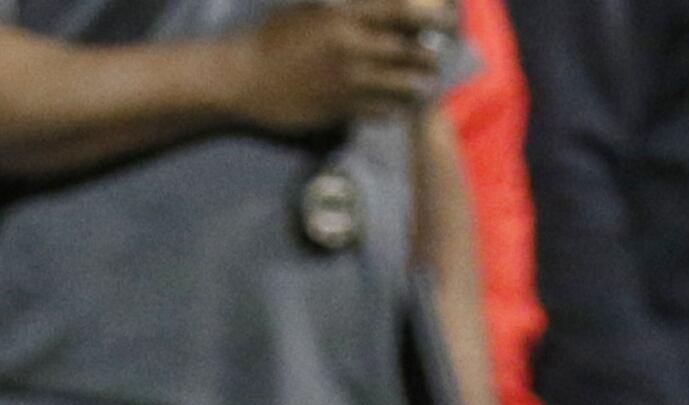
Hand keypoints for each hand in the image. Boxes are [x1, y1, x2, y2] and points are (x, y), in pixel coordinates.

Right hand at [229, 0, 451, 134]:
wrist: (241, 79)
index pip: (407, 11)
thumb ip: (353, 8)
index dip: (435, 15)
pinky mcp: (339, 111)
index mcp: (348, 16)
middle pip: (412, 52)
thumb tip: (386, 9)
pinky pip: (381, 111)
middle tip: (436, 56)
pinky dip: (395, 107)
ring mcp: (349, 83)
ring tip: (424, 84)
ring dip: (419, 84)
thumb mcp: (314, 8)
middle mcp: (355, 49)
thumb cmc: (274, 37)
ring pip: (402, 86)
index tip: (447, 20)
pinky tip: (397, 106)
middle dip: (430, 55)